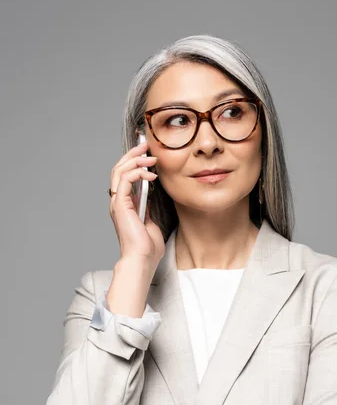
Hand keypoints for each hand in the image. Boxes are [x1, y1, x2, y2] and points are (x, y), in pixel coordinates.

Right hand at [109, 139, 164, 264]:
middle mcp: (118, 202)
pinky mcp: (120, 205)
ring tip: (151, 157)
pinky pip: (125, 181)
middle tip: (146, 144)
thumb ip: (148, 208)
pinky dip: (137, 173)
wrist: (142, 260)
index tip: (147, 152)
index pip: (124, 175)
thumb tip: (150, 196)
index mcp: (124, 204)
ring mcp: (117, 203)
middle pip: (119, 168)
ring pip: (120, 171)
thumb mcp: (150, 222)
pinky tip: (151, 175)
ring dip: (136, 161)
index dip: (134, 161)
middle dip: (133, 154)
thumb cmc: (147, 247)